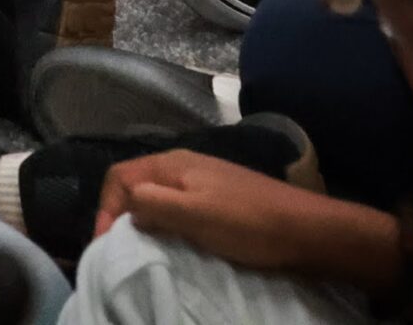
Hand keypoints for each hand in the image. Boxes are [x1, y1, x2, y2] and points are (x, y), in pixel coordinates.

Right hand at [95, 153, 365, 278]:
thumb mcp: (194, 214)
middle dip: (120, 213)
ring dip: (143, 220)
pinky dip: (166, 223)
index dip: (105, 208)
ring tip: (143, 248)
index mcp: (172, 164)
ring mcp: (203, 181)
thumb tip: (127, 207)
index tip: (105, 245)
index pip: (119, 177)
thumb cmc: (248, 223)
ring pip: (157, 196)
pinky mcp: (219, 198)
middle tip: (118, 248)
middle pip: (135, 183)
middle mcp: (183, 166)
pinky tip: (176, 242)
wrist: (307, 230)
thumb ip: (153, 204)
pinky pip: (178, 206)